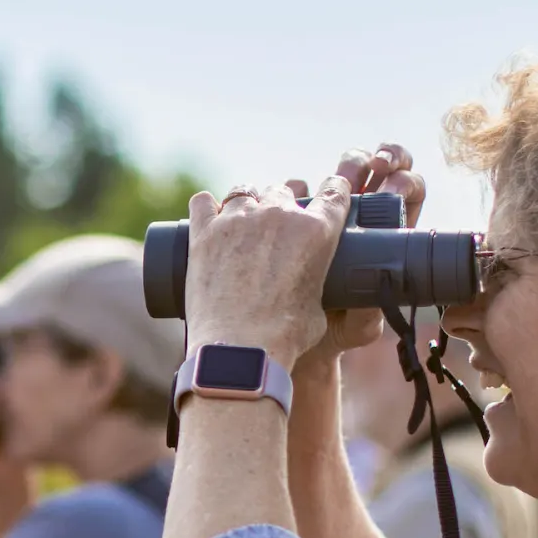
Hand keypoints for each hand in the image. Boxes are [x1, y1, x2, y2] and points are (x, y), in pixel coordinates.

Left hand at [185, 175, 352, 365]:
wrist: (238, 349)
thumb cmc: (284, 337)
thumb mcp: (318, 311)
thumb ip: (318, 286)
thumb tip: (311, 285)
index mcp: (316, 231)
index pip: (335, 192)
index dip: (335, 188)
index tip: (331, 190)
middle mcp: (279, 215)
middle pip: (283, 191)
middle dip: (282, 206)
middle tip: (276, 229)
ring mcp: (238, 220)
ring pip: (245, 192)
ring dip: (247, 205)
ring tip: (242, 225)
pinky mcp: (204, 231)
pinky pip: (202, 202)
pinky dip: (206, 208)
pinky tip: (208, 218)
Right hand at [282, 143, 428, 372]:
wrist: (292, 338)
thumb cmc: (335, 330)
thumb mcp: (359, 326)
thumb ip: (371, 313)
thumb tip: (378, 294)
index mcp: (388, 234)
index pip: (408, 192)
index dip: (405, 179)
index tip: (393, 184)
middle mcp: (364, 217)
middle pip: (384, 169)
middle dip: (384, 156)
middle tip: (377, 165)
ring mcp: (329, 213)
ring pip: (345, 170)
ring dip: (348, 164)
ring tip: (339, 181)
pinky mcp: (295, 217)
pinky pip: (297, 188)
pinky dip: (297, 186)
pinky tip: (298, 197)